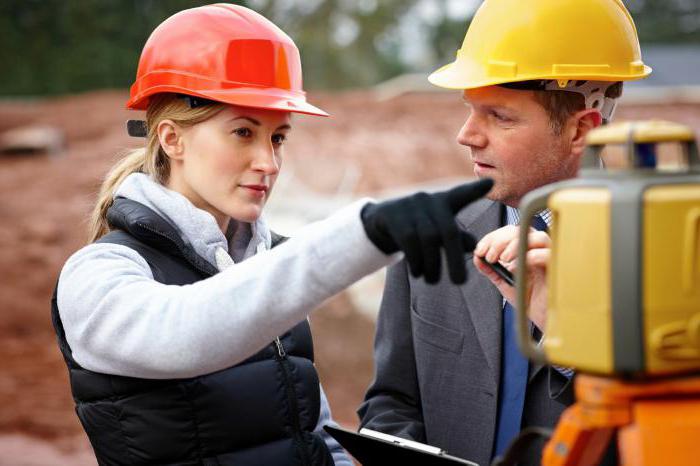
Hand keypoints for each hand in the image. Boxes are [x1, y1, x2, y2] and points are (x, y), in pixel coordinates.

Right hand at [361, 178, 492, 283]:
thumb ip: (456, 237)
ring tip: (432, 280)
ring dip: (432, 264)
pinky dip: (416, 261)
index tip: (490, 184)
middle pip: (448, 231)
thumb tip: (473, 246)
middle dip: (455, 259)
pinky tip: (417, 272)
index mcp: (444, 202)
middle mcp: (429, 201)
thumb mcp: (437, 230)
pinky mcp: (394, 216)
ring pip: (429, 239)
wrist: (380, 220)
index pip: (461, 195)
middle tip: (459, 282)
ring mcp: (411, 207)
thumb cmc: (417, 226)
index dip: (475, 190)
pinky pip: (409, 242)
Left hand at [473, 225, 549, 329]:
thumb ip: (492, 270)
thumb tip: (477, 258)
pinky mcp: (558, 270)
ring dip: (515, 245)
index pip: (511, 232)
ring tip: (503, 260)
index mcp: (528, 251)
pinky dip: (530, 257)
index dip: (493, 237)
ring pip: (538, 237)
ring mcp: (550, 259)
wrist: (545, 320)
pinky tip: (516, 269)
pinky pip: (547, 254)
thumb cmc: (532, 301)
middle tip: (490, 256)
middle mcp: (540, 252)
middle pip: (523, 229)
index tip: (480, 250)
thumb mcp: (505, 283)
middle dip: (500, 240)